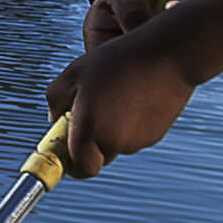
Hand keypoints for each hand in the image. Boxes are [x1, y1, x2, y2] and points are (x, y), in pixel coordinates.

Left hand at [38, 32, 197, 179]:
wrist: (168, 54)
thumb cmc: (118, 60)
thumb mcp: (75, 72)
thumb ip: (56, 99)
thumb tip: (54, 118)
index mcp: (89, 128)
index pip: (79, 168)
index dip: (72, 163)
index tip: (68, 150)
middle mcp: (114, 141)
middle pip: (97, 157)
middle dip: (90, 142)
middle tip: (89, 113)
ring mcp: (138, 140)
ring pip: (117, 145)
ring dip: (111, 130)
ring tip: (115, 95)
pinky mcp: (156, 135)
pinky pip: (135, 136)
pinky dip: (130, 124)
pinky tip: (133, 97)